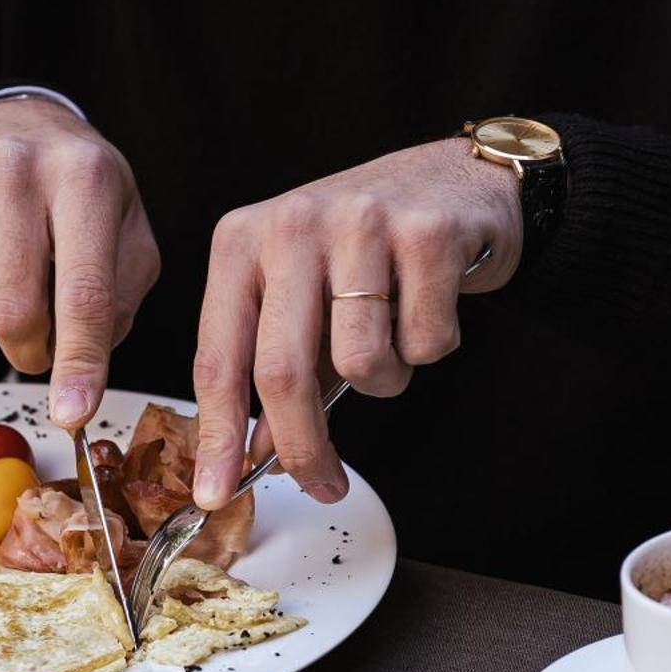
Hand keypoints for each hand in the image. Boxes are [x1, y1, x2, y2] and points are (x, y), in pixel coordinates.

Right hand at [0, 99, 160, 427]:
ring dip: (1, 317)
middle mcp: (15, 167)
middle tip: (46, 343)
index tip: (72, 414)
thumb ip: (120, 303)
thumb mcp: (127, 233)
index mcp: (85, 177)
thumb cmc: (80, 190)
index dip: (79, 362)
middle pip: (14, 313)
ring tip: (16, 269)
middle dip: (35, 352)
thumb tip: (80, 374)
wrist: (16, 123)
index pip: (82, 292)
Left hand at [190, 138, 521, 506]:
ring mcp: (360, 223)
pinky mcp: (428, 234)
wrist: (455, 179)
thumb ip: (276, 370)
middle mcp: (292, 225)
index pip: (218, 357)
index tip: (214, 492)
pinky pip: (424, 342)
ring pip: (361, 362)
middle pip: (282, 371)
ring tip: (394, 338)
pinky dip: (431, 346)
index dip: (218, 436)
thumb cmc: (367, 250)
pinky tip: (430, 304)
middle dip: (303, 447)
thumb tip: (253, 454)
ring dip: (385, 379)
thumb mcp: (301, 299)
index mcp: (242, 242)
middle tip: (323, 484)